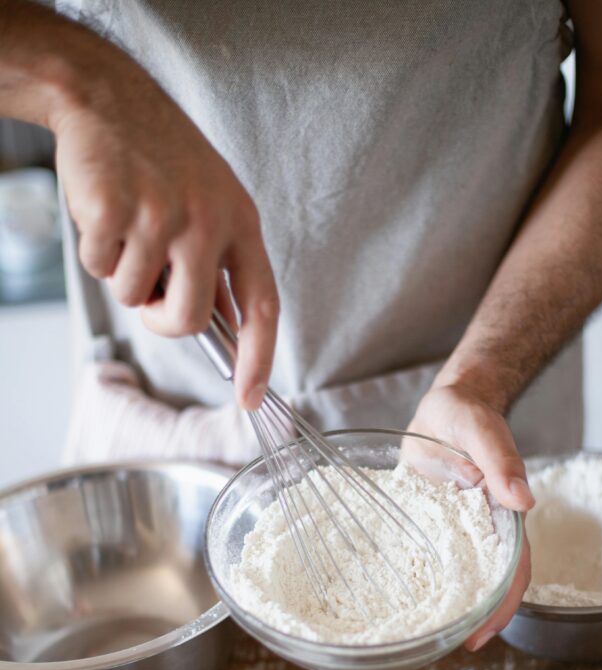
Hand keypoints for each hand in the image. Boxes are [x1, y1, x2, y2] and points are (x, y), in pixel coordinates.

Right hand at [51, 34, 277, 409]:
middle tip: (149, 293)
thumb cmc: (161, 156)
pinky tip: (104, 210)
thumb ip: (219, 263)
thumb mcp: (211, 203)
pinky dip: (94, 251)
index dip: (259, 359)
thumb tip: (223, 328)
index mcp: (241, 223)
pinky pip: (100, 269)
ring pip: (135, 297)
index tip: (251, 397)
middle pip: (191, 320)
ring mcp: (161, 216)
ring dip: (123, 275)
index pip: (262, 306)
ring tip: (126, 226)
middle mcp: (207, 222)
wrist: (107, 96)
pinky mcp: (115, 211)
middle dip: (163, 320)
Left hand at [407, 383, 532, 650]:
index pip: (512, 569)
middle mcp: (481, 529)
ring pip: (459, 574)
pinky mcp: (429, 523)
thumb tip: (523, 499)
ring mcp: (455, 529)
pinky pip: (428, 556)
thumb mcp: (480, 430)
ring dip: (450, 603)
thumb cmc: (467, 414)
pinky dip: (421, 579)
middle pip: (489, 582)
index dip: (501, 604)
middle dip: (477, 617)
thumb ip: (500, 460)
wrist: (444, 407)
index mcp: (502, 514)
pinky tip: (402, 596)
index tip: (482, 632)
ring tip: (428, 632)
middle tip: (455, 645)